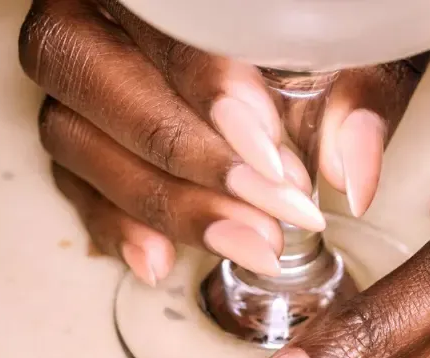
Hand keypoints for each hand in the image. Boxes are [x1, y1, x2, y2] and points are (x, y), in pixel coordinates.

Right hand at [18, 0, 425, 281]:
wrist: (269, 39)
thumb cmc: (311, 29)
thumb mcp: (351, 43)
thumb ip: (357, 91)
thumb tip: (352, 172)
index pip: (162, 23)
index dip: (211, 94)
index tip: (272, 157)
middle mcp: (89, 14)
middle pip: (96, 80)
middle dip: (195, 162)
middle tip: (273, 213)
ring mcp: (75, 78)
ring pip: (73, 139)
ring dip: (166, 204)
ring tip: (247, 243)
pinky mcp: (78, 132)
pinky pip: (72, 182)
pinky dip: (115, 225)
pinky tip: (163, 260)